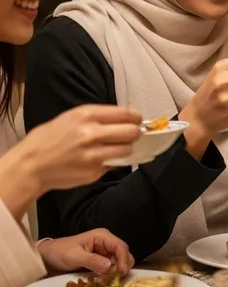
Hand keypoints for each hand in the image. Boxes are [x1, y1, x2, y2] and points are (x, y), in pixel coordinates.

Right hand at [0, 105, 142, 217]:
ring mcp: (94, 155)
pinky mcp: (94, 172)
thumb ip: (97, 117)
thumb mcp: (71, 118)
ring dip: (125, 149)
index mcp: (86, 115)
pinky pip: (114, 164)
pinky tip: (99, 159)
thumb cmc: (49, 138)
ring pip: (127, 150)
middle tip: (130, 135)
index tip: (137, 121)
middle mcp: (92, 134)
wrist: (31, 165)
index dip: (136, 118)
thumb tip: (126, 119)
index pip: (126, 114)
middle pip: (132, 132)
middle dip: (134, 133)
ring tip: (114, 148)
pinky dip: (112, 162)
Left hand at [38, 229, 134, 274]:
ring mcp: (104, 252)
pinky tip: (103, 280)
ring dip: (115, 272)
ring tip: (106, 281)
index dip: (124, 259)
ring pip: (118, 262)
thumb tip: (110, 267)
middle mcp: (106, 243)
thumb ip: (92, 260)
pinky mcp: (101, 260)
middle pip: (123, 254)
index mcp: (102, 236)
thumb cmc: (60, 252)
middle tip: (114, 279)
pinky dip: (109, 275)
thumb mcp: (74, 256)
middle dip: (121, 266)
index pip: (120, 246)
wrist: (48, 256)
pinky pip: (111, 268)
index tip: (122, 273)